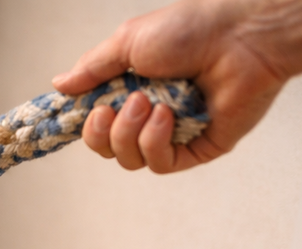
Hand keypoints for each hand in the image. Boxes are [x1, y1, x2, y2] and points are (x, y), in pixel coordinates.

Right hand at [52, 0, 287, 172]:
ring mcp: (174, 134)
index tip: (76, 114)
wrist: (242, 36)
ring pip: (130, 160)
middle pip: (107, 148)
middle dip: (101, 132)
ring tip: (149, 103)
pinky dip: (155, 142)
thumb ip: (92, 68)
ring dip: (129, 133)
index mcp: (134, 88)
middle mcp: (151, 114)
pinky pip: (160, 164)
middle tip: (115, 106)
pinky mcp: (197, 149)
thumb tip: (59, 85)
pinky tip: (166, 116)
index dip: (83, 124)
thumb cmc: (192, 29)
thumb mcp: (128, 42)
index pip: (96, 121)